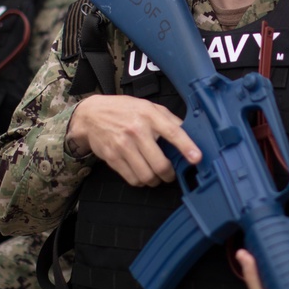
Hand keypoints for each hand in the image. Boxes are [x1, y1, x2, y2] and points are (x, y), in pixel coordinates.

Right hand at [67, 95, 200, 185]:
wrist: (92, 115)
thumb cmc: (124, 110)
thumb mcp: (148, 106)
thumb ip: (169, 119)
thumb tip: (190, 133)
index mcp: (149, 115)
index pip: (172, 132)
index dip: (187, 147)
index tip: (196, 158)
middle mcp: (136, 130)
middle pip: (160, 164)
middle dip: (169, 174)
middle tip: (170, 173)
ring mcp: (123, 145)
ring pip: (147, 176)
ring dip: (155, 180)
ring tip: (156, 175)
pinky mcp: (112, 157)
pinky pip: (132, 179)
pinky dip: (140, 181)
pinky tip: (141, 173)